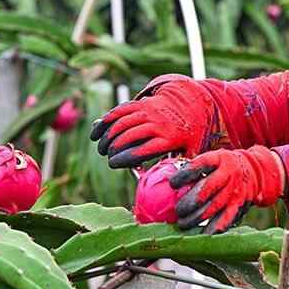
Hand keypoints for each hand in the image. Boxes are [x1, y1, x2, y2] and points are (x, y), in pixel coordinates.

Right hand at [89, 82, 211, 167]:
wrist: (192, 104)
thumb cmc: (188, 136)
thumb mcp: (190, 152)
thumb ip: (176, 167)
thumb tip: (163, 185)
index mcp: (170, 138)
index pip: (142, 149)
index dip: (124, 158)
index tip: (112, 164)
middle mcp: (158, 123)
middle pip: (129, 135)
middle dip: (113, 147)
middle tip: (107, 157)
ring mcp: (148, 111)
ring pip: (122, 122)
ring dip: (107, 136)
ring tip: (101, 149)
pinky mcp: (141, 103)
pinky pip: (119, 111)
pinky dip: (105, 121)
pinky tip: (96, 133)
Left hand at [169, 146, 285, 233]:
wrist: (256, 171)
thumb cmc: (224, 165)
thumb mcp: (212, 158)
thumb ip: (193, 167)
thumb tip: (164, 177)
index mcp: (219, 159)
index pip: (200, 165)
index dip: (185, 174)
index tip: (172, 183)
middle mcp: (229, 174)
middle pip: (207, 189)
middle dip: (190, 202)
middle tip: (177, 211)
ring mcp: (235, 190)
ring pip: (215, 207)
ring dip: (197, 218)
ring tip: (183, 224)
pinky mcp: (240, 204)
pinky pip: (227, 218)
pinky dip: (215, 227)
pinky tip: (203, 235)